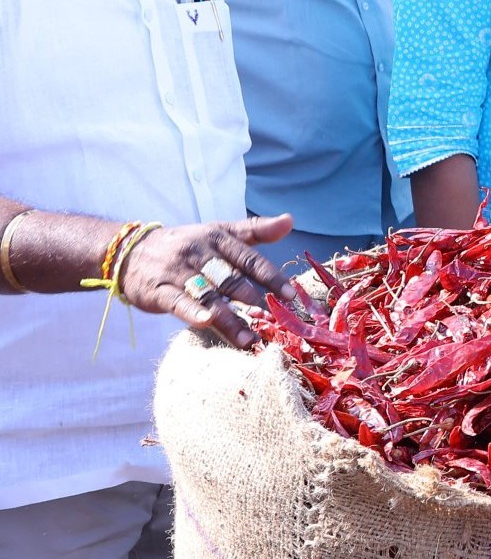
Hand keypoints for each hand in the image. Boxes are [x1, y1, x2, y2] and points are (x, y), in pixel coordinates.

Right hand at [117, 214, 301, 348]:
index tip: (291, 296)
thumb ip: (255, 230)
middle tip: (275, 321)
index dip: (271, 277)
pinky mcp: (157, 290)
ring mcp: (176, 271)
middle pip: (231, 278)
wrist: (130, 250)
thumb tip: (289, 220)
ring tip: (250, 338)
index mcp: (217, 238)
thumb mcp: (219, 231)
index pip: (249, 258)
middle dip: (254, 299)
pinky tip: (206, 322)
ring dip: (230, 318)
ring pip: (207, 295)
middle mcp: (198, 252)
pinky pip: (176, 302)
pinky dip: (191, 311)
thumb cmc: (187, 245)